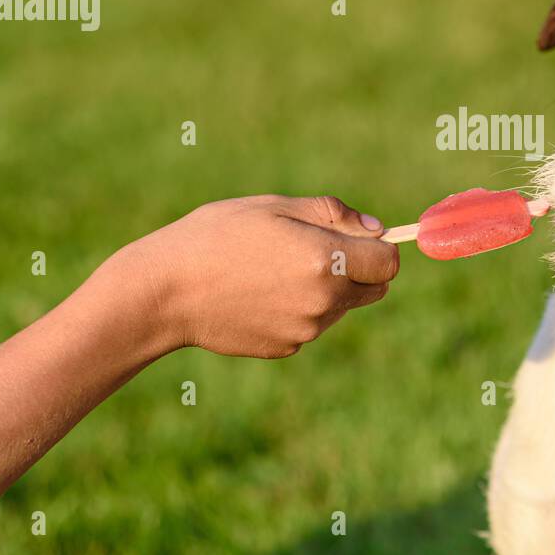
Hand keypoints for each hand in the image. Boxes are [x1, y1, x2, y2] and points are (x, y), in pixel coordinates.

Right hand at [113, 195, 399, 359]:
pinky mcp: (287, 347)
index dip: (380, 248)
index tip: (359, 239)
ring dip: (329, 289)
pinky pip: (312, 325)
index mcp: (326, 259)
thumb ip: (332, 214)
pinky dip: (300, 310)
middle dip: (360, 269)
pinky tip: (260, 294)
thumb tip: (377, 229)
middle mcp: (324, 300)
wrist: (165, 292)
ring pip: (343, 307)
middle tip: (318, 250)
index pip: (389, 262)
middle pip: (375, 289)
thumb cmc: (216, 236)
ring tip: (277, 270)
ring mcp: (306, 329)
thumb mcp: (274, 207)